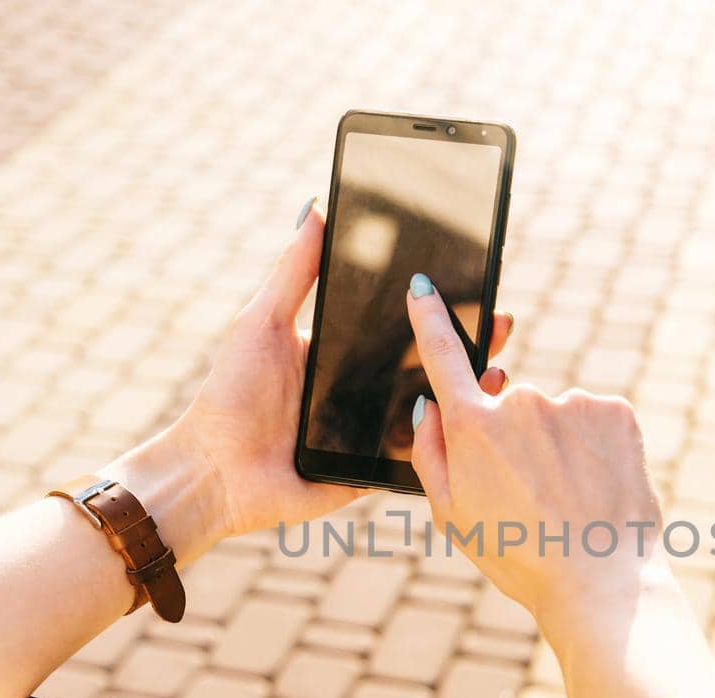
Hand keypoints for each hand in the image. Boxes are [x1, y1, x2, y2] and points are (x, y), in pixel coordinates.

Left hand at [107, 203, 513, 558]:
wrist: (213, 471)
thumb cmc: (229, 395)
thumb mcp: (261, 322)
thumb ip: (293, 271)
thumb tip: (315, 208)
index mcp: (342, 354)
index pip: (400, 326)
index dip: (436, 309)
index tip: (472, 283)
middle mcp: (363, 392)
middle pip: (427, 365)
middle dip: (468, 344)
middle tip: (501, 322)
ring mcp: (372, 434)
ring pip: (432, 411)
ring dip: (468, 393)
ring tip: (498, 372)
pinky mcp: (373, 473)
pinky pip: (417, 458)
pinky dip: (446, 443)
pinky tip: (474, 425)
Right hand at [404, 273, 666, 639]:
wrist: (600, 581)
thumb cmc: (518, 556)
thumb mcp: (453, 516)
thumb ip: (430, 454)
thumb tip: (428, 408)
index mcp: (473, 427)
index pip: (443, 356)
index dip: (430, 318)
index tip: (423, 288)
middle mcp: (521, 401)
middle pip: (509, 405)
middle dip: (515, 438)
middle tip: (530, 495)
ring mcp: (572, 402)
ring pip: (556, 417)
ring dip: (559, 446)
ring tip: (569, 500)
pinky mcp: (615, 411)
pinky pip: (595, 420)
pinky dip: (596, 447)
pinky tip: (597, 486)